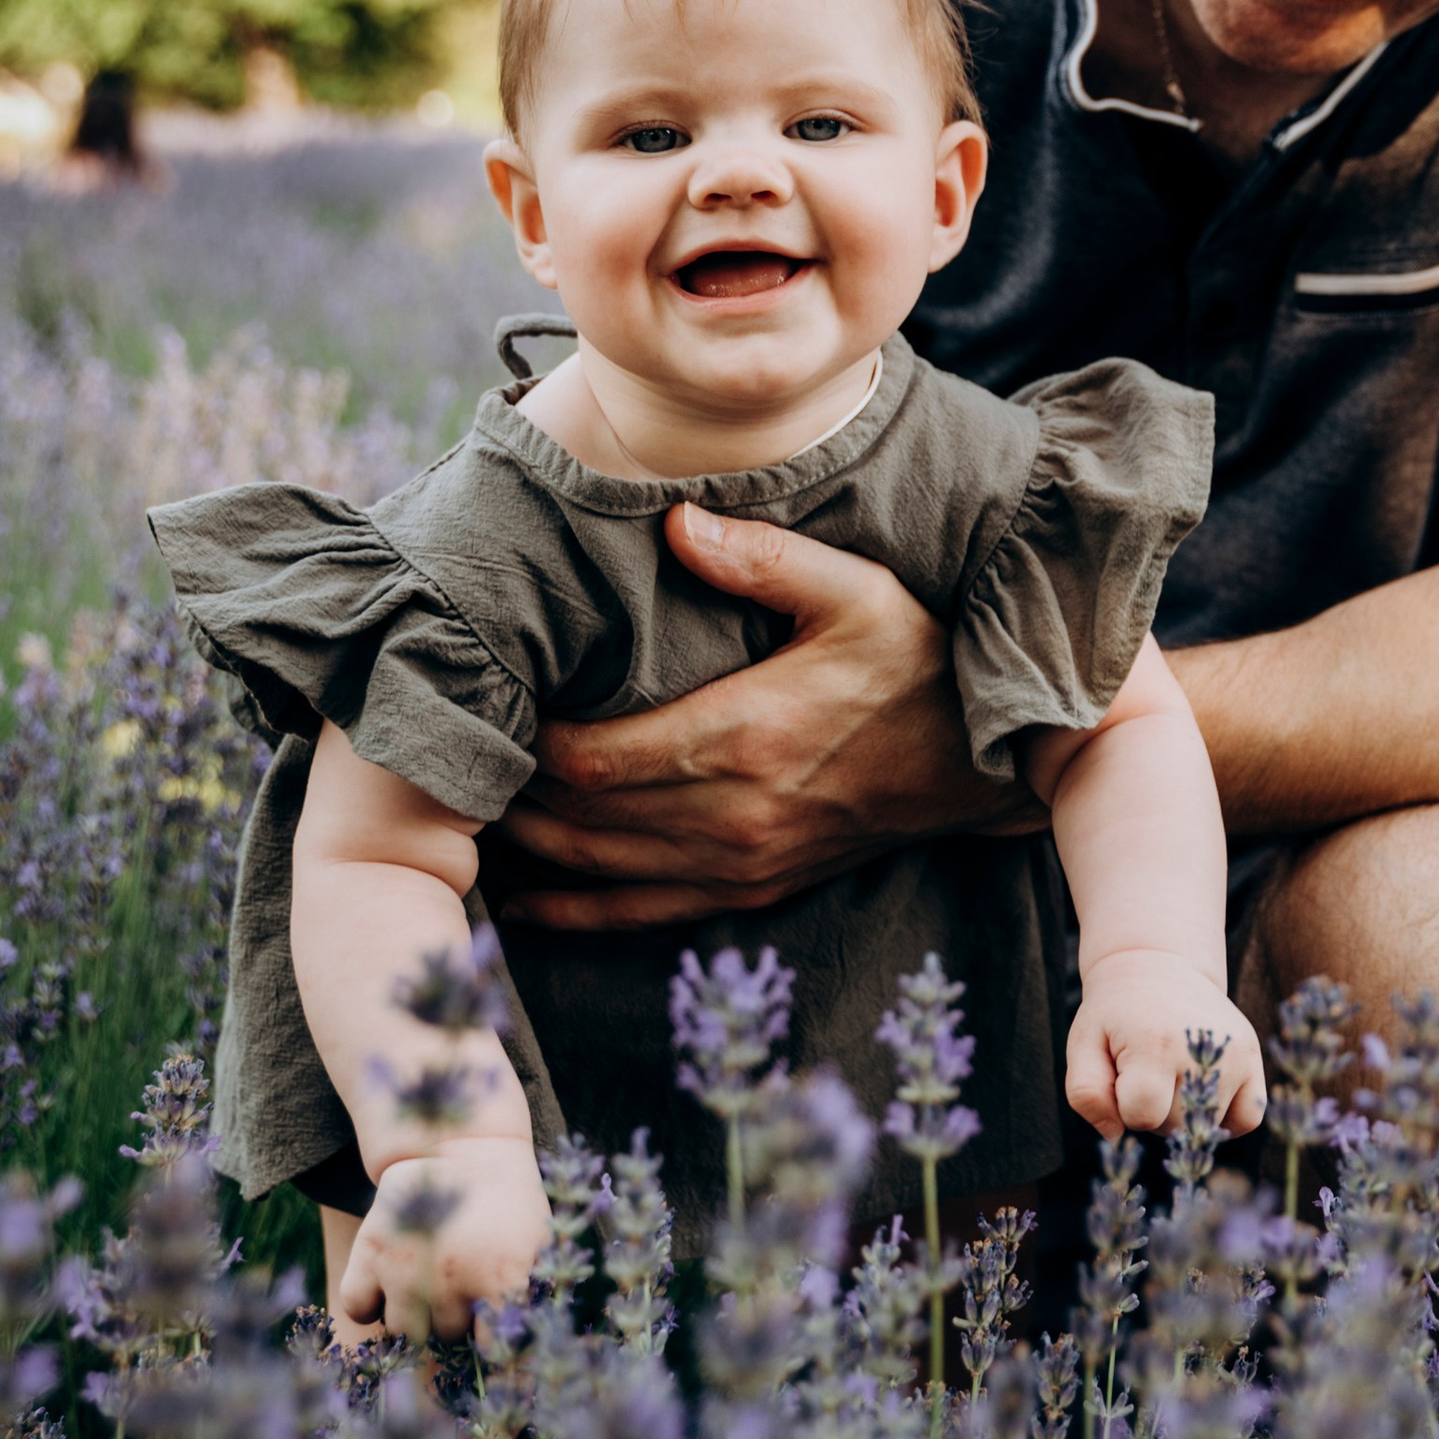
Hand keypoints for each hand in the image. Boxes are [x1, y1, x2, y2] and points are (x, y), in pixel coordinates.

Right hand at [336, 1139, 551, 1342]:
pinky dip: (370, 1303)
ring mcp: (407, 1267)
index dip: (496, 1357)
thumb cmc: (510, 1205)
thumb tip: (523, 1360)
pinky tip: (389, 1284)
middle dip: (457, 1320)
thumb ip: (531, 1301)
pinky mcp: (370, 1250)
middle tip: (463, 1288)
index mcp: (502, 1280)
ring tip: (432, 1284)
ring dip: (418, 1316)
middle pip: (448, 1338)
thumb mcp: (538, 1246)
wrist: (465, 1144)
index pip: (497, 1352)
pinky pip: (359, 1308)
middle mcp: (452, 1279)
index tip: (493, 1355)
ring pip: (405, 1332)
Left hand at [492, 512, 1037, 930]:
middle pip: (579, 818)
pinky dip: (572, 910)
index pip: (594, 759)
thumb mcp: (860, 593)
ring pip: (595, 869)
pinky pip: (638, 914)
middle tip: (456, 756)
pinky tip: (522, 898)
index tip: (489, 705)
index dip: (525, 745)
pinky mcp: (750, 890)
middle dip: (508, 792)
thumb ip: (766, 558)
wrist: (982, 768)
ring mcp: (739, 864)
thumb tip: (677, 524)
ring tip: (468, 813)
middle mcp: (733, 815)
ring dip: (526, 846)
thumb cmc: (918, 667)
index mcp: (746, 736)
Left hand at [1066, 949, 1267, 1141]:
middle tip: (1148, 1072)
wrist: (1159, 967)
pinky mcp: (1253, 1055)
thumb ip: (1086, 1095)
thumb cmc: (1115, 1014)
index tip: (1123, 1079)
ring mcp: (1234, 1052)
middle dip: (1155, 1113)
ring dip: (1187, 1115)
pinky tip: (1203, 1093)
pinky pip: (1248, 1117)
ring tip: (1174, 1075)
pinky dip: (1226, 1118)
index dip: (1126, 1108)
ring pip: (1209, 1127)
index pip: (1142, 1116)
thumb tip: (1116, 1134)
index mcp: (1154, 1044)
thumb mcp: (1083, 1045)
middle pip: (1177, 1126)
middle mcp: (1201, 1048)